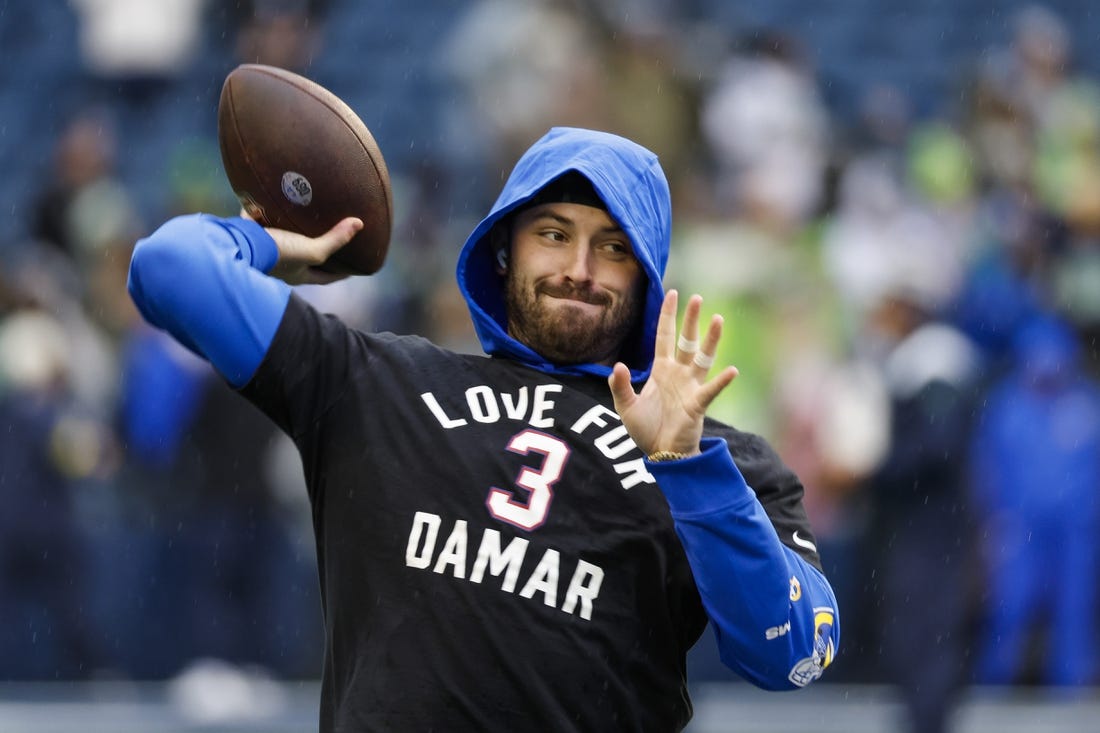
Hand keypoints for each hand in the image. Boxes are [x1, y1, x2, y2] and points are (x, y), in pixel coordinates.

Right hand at [242, 209, 362, 284]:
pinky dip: (268, 213)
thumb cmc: (277, 254)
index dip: (342, 273)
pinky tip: (275, 200)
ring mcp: (265, 251)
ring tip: (307, 219)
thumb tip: (359, 224)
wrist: (237, 245)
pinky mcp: (250, 234)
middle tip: (334, 241)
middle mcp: (281, 266)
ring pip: (284, 241)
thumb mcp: (311, 250)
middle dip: (318, 252)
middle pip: (304, 260)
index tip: (356, 267)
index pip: (326, 278)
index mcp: (297, 275)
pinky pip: (262, 222)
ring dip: (294, 232)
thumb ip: (334, 239)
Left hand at [608, 290, 737, 456]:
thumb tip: (618, 366)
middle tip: (696, 297)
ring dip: (711, 340)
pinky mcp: (697, 405)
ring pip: (702, 358)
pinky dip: (721, 381)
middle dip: (690, 320)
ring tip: (718, 319)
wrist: (661, 454)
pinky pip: (710, 390)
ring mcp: (690, 387)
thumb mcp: (626, 406)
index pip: (664, 337)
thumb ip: (620, 386)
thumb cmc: (646, 429)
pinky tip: (732, 371)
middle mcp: (678, 374)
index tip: (672, 293)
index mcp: (661, 370)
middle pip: (686, 341)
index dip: (668, 316)